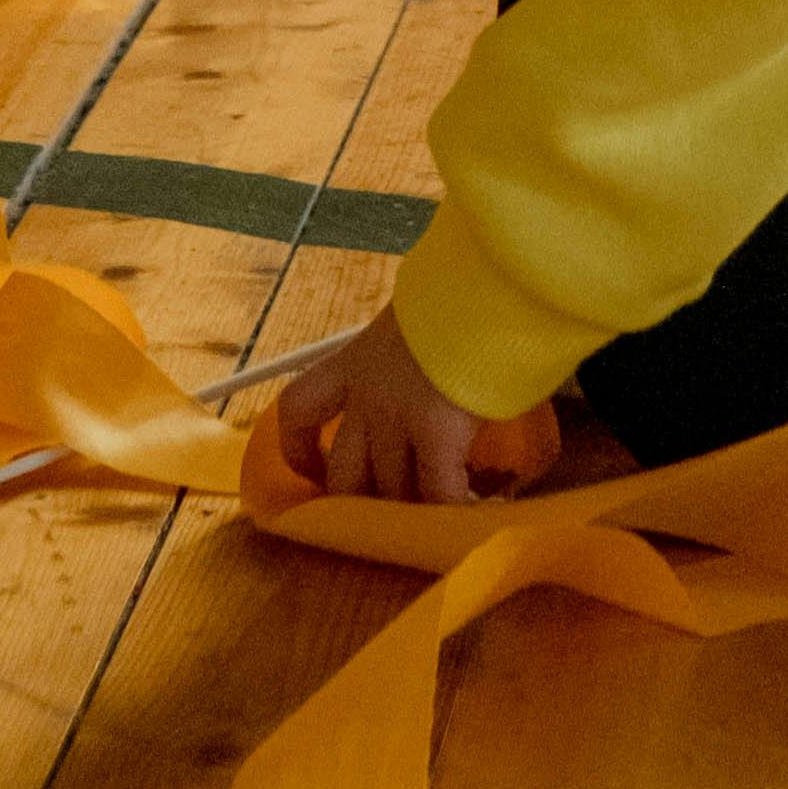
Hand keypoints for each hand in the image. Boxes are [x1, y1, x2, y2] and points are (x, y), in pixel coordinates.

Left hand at [265, 302, 559, 505]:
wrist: (490, 275)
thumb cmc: (464, 288)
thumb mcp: (416, 318)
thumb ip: (409, 351)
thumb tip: (432, 371)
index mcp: (354, 360)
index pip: (298, 411)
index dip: (300, 453)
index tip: (318, 470)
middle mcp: (367, 394)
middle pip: (345, 474)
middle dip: (368, 501)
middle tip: (401, 505)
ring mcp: (399, 417)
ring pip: (390, 492)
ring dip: (415, 509)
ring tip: (443, 513)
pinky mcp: (438, 433)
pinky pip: (438, 494)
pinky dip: (454, 510)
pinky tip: (477, 511)